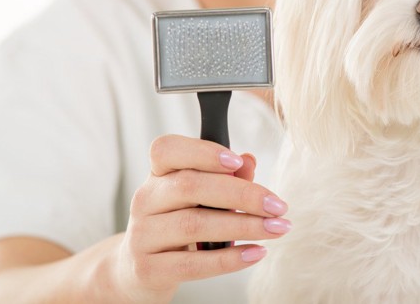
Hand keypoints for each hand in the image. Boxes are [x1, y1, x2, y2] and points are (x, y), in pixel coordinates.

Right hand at [116, 135, 290, 302]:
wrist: (141, 270)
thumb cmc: (180, 222)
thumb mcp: (201, 197)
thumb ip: (226, 177)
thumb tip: (249, 160)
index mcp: (158, 174)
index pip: (166, 149)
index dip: (203, 151)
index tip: (238, 161)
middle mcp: (145, 199)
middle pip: (190, 187)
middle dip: (242, 195)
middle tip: (278, 206)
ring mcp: (142, 235)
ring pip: (194, 224)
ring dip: (244, 226)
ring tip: (277, 228)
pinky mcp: (148, 269)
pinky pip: (192, 264)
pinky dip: (229, 259)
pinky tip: (256, 253)